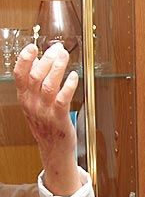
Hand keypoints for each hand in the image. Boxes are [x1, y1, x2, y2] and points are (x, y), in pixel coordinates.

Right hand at [14, 43, 80, 195]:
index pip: (19, 75)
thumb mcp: (36, 104)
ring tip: (64, 57)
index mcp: (25, 99)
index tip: (33, 46)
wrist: (54, 150)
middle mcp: (32, 104)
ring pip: (49, 85)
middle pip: (35, 76)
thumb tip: (44, 60)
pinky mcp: (59, 119)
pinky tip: (73, 76)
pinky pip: (62, 99)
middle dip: (47, 59)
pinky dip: (68, 86)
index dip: (25, 59)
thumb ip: (38, 85)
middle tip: (58, 49)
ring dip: (57, 69)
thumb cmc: (48, 125)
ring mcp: (45, 112)